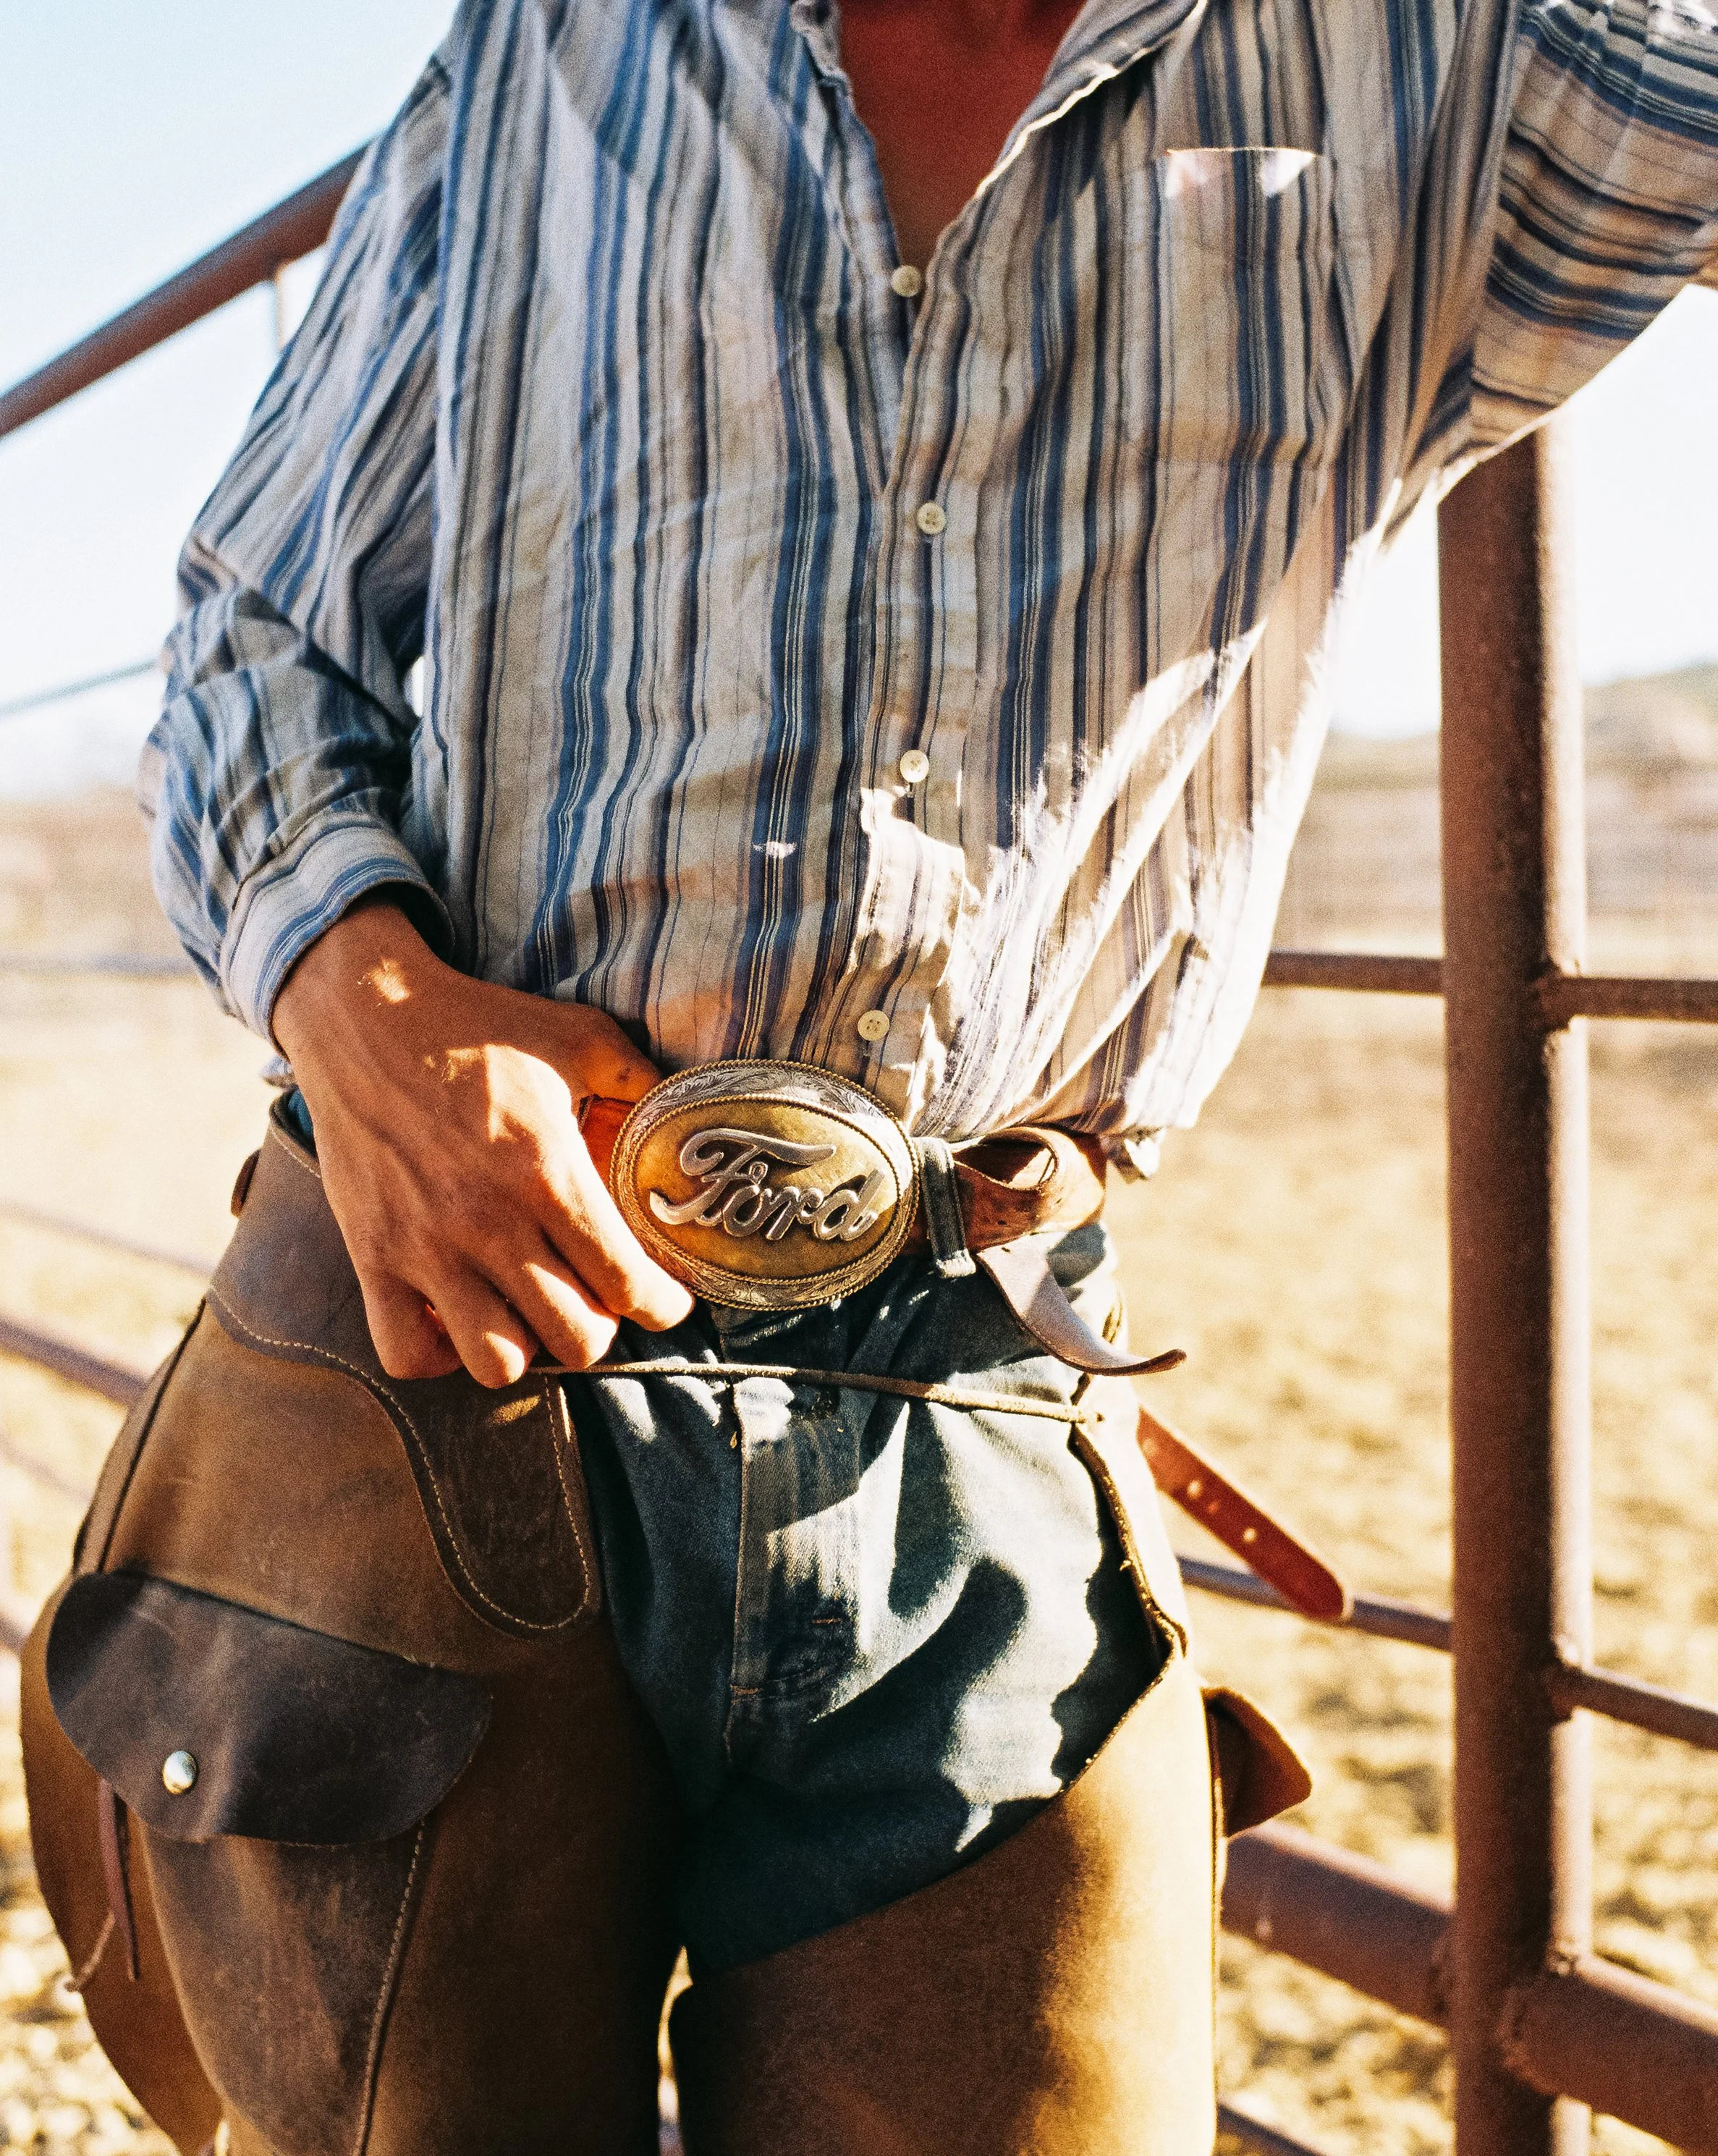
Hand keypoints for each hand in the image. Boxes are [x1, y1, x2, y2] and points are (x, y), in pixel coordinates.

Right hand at [272, 898, 692, 1385]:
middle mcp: (489, 1222)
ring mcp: (426, 1248)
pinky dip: (439, 1355)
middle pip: (575, 1338)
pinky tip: (461, 1319)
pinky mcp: (372, 1258)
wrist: (364, 1018)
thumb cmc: (477, 1027)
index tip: (666, 1299)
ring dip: (526, 1347)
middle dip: (603, 1328)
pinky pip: (407, 1353)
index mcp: (548, 1172)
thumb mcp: (578, 1037)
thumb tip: (689, 1117)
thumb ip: (640, 1079)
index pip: (625, 1282)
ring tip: (531, 1311)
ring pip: (497, 1362)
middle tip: (597, 1298)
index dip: (663, 1305)